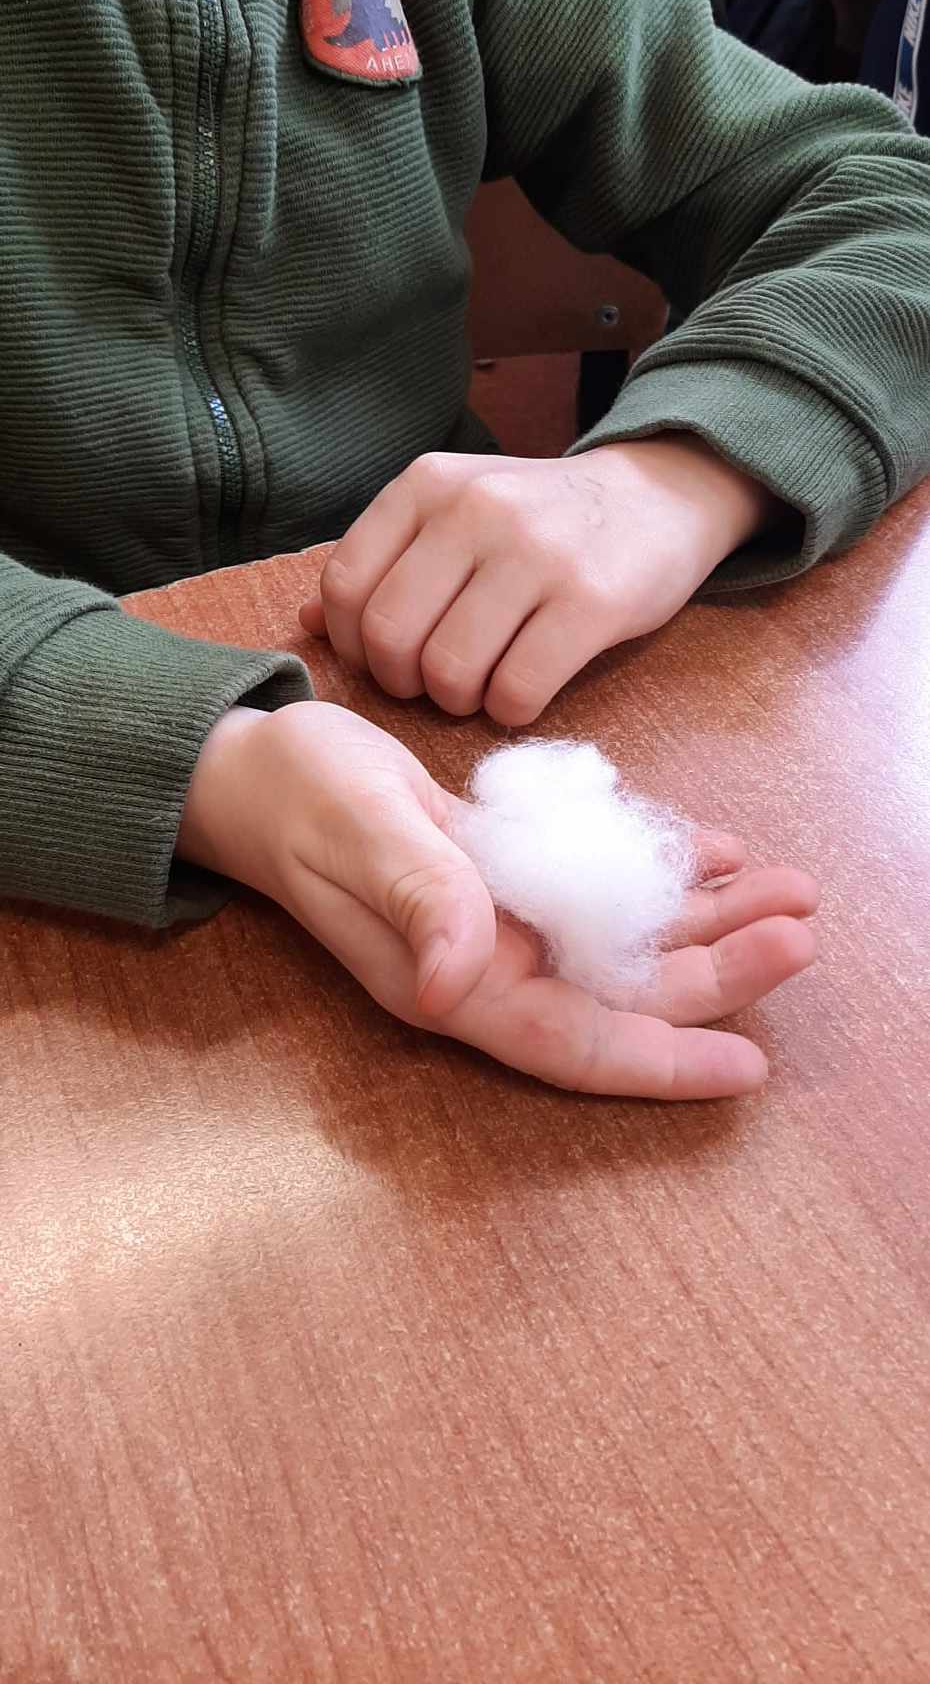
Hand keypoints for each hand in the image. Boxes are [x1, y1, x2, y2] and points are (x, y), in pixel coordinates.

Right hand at [177, 701, 817, 1099]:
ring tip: (791, 887)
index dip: (665, 1063)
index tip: (750, 1065)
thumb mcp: (361, 834)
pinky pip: (602, 882)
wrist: (259, 767)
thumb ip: (421, 898)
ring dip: (710, 918)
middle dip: (721, 971)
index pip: (577, 1044)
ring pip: (628, 938)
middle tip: (803, 925)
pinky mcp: (508, 873)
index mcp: (455, 981)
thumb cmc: (301, 799)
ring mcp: (503, 922)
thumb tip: (465, 984)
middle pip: (626, 992)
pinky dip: (663, 867)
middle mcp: (492, 965)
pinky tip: (719, 849)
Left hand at [298, 439, 775, 725]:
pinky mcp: (591, 602)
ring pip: (450, 672)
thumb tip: (301, 621)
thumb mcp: (457, 511)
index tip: (387, 658)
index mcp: (428, 485)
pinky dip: (510, 711)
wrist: (660, 496)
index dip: (354, 644)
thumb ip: (384, 561)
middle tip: (437, 683)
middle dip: (404, 683)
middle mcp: (475, 510)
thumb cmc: (542, 519)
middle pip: (391, 637)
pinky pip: (516, 692)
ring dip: (459, 701)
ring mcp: (535, 553)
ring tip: (482, 686)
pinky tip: (525, 691)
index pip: (344, 585)